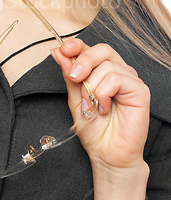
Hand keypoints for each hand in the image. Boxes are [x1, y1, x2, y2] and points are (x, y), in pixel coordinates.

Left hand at [52, 39, 150, 172]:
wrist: (106, 155)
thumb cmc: (94, 130)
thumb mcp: (75, 99)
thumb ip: (69, 75)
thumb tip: (59, 52)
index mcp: (102, 71)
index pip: (91, 48)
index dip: (77, 45)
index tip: (62, 50)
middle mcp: (118, 72)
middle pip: (102, 50)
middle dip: (83, 60)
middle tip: (73, 78)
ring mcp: (130, 80)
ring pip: (106, 66)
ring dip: (91, 87)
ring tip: (90, 107)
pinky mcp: (140, 90)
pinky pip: (116, 79)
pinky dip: (103, 94)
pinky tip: (103, 109)